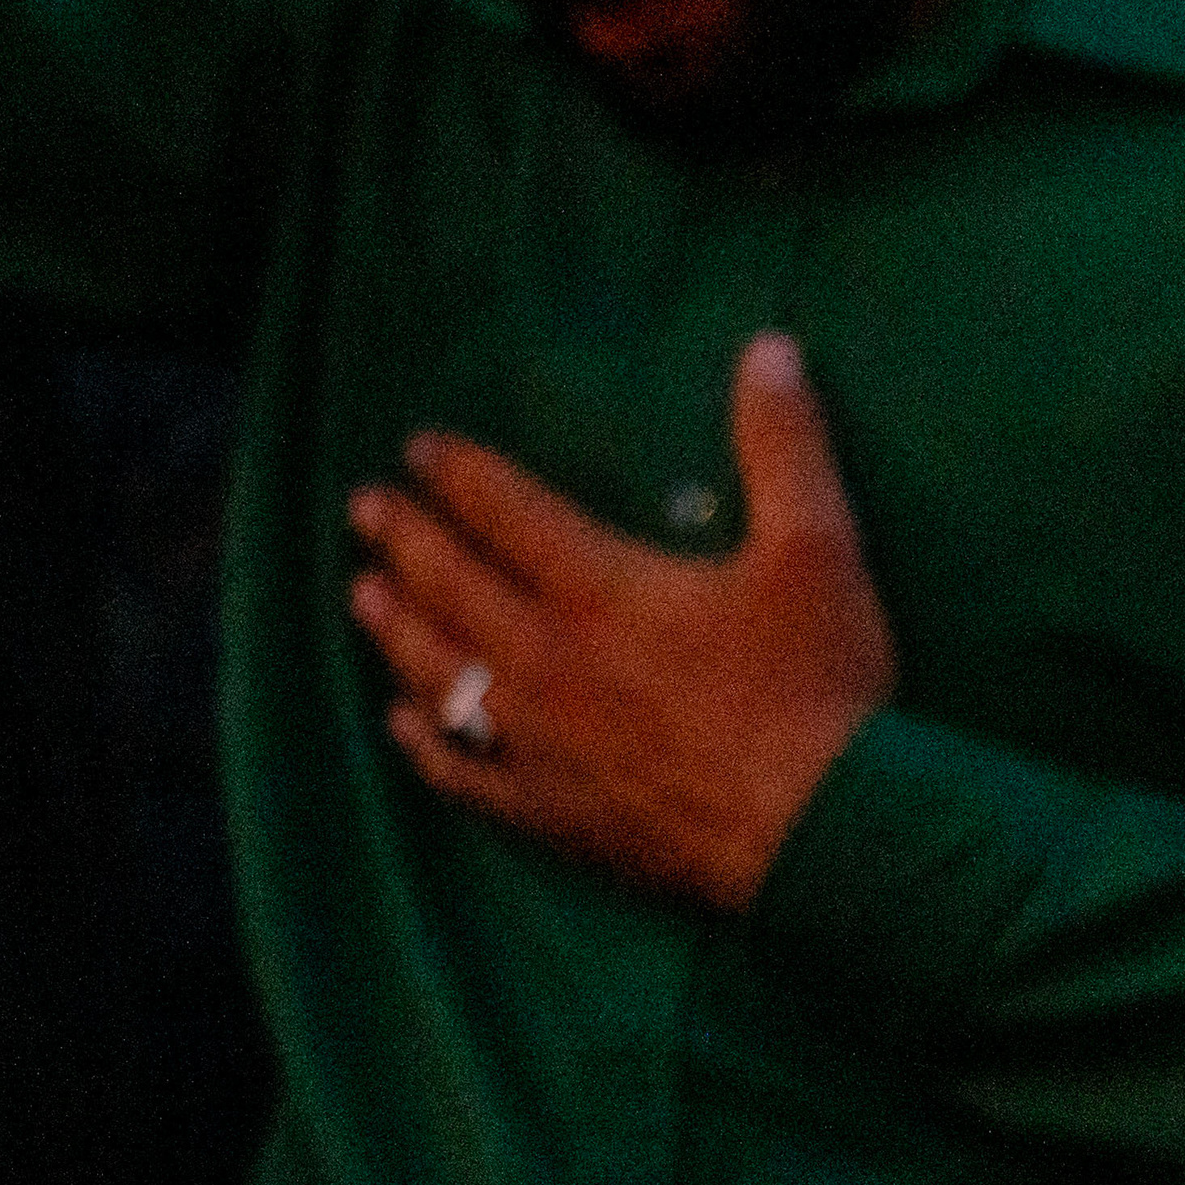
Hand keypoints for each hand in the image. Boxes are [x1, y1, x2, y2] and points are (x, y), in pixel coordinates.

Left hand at [346, 334, 893, 908]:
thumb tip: (770, 350)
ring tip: (365, 595)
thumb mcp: (817, 549)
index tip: (418, 449)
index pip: (504, 512)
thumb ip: (783, 445)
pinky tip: (403, 723)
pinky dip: (426, 742)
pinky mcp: (550, 811)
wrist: (819, 834)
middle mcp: (548, 659)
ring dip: (397, 629)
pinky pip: (463, 772)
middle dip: (403, 539)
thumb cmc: (818, 690)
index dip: (458, 474)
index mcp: (600, 589)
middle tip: (364, 508)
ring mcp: (539, 741)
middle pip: (451, 586)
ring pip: (440, 673)